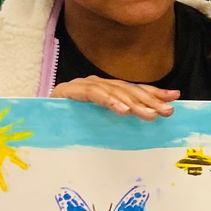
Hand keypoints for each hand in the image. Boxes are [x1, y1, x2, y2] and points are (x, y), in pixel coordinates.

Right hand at [51, 76, 178, 118]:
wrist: (36, 125)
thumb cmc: (69, 127)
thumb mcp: (100, 124)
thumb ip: (122, 115)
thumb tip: (151, 116)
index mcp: (105, 90)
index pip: (133, 90)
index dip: (154, 92)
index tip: (175, 98)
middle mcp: (96, 84)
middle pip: (127, 90)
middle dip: (149, 100)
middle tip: (167, 111)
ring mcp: (82, 86)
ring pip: (113, 92)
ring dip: (133, 103)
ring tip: (149, 115)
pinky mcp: (68, 91)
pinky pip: (92, 95)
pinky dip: (108, 101)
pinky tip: (121, 110)